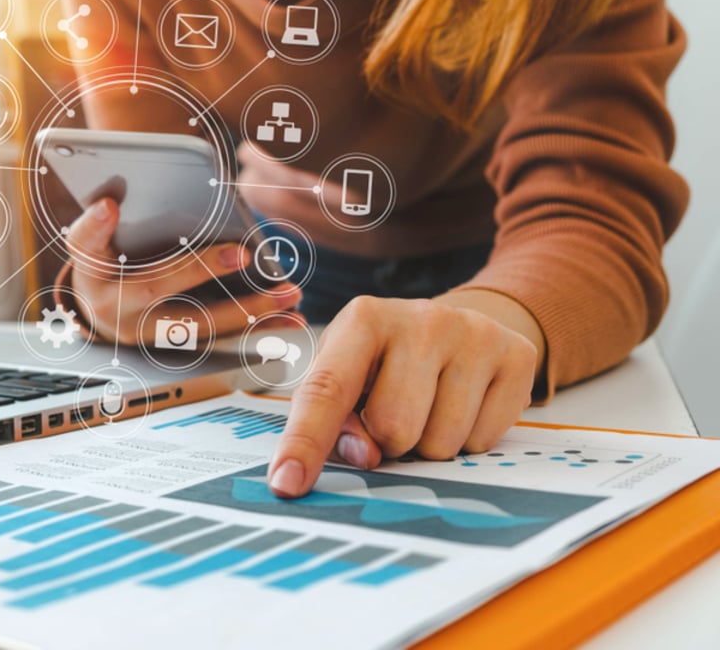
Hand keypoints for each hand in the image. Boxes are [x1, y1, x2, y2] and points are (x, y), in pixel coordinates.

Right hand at [64, 198, 301, 344]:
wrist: (103, 313)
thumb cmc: (103, 269)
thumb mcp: (90, 244)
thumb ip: (95, 225)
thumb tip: (109, 203)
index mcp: (94, 280)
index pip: (90, 248)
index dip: (97, 227)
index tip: (109, 206)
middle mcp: (120, 314)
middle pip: (158, 291)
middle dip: (201, 272)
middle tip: (242, 254)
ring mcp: (153, 335)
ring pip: (201, 324)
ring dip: (247, 311)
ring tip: (287, 294)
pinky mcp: (182, 344)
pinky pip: (222, 338)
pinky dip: (257, 328)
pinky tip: (289, 316)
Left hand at [268, 294, 540, 497]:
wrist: (460, 326)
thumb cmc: (387, 362)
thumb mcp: (350, 379)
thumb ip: (336, 421)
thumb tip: (364, 456)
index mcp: (363, 319)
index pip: (326, 390)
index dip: (304, 442)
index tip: (286, 484)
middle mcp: (420, 318)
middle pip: (392, 428)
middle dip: (389, 441)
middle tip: (397, 413)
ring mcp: (474, 333)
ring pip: (440, 443)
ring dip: (429, 445)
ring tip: (430, 407)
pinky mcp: (516, 355)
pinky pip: (483, 441)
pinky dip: (468, 440)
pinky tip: (464, 404)